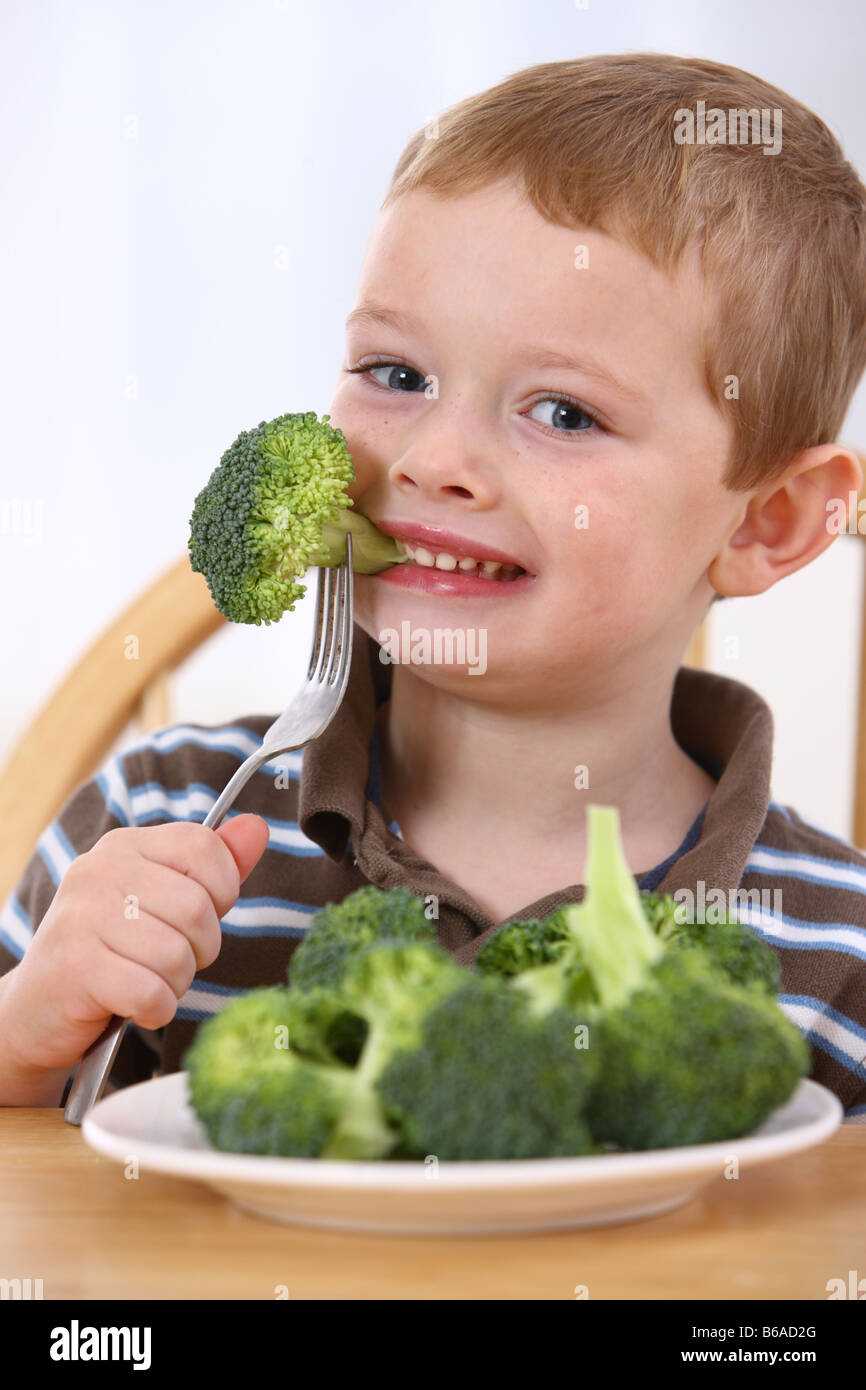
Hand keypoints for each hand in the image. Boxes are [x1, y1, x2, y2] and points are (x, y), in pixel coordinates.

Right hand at [0, 815, 268, 1085]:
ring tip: (147, 981)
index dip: (221, 890)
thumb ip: (213, 866)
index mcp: (124, 845)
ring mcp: (81, 917)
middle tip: (168, 960)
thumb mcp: (162, 901)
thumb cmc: (114, 952)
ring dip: (175, 983)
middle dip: (199, 949)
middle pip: (197, 907)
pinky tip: (133, 1006)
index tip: (198, 916)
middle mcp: (98, 871)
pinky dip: (155, 1009)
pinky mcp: (75, 967)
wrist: (38, 1010)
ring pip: (177, 954)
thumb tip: (256, 827)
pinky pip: (151, 992)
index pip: (203, 846)